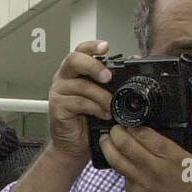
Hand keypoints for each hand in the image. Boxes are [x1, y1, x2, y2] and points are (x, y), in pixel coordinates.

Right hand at [48, 40, 112, 159]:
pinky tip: (103, 114)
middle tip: (108, 76)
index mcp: (75, 71)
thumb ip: (113, 81)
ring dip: (101, 96)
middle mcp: (64, 77)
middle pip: (74, 60)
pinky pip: (78, 102)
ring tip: (111, 105)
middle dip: (94, 66)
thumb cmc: (88, 120)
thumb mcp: (103, 96)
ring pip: (81, 85)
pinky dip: (95, 108)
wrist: (74, 145)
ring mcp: (58, 91)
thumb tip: (134, 61)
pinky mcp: (57, 107)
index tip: (106, 46)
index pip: (80, 50)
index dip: (92, 46)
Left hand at [98, 113, 191, 191]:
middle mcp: (153, 167)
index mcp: (171, 157)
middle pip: (125, 143)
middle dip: (116, 131)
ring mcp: (141, 182)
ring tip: (106, 139)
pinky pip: (122, 175)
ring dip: (108, 146)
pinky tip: (118, 160)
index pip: (144, 134)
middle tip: (115, 127)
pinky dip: (118, 165)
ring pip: (116, 159)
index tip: (130, 120)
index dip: (133, 124)